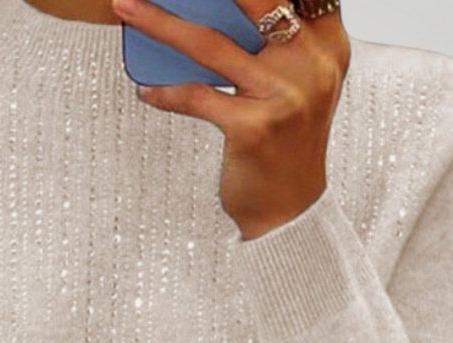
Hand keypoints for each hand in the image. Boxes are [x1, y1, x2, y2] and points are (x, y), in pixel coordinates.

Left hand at [110, 0, 350, 238]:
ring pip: (211, 44)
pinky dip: (165, 92)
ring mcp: (283, 96)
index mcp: (326, 45)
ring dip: (160, 23)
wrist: (289, 211)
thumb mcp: (293, 84)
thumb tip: (206, 7)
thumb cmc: (285, 144)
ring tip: (126, 7)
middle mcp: (311, 64)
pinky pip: (196, 97)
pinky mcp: (253, 128)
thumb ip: (272, 43)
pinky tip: (145, 90)